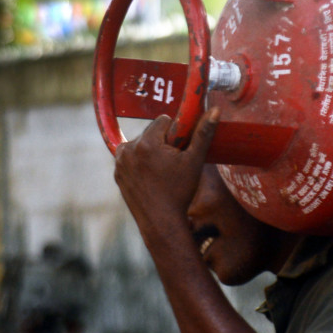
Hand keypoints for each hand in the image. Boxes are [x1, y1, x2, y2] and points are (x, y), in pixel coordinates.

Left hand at [114, 107, 219, 232]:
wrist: (161, 222)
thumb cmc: (180, 192)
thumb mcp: (195, 161)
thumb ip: (203, 133)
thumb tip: (215, 110)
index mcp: (146, 143)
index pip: (163, 121)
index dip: (176, 134)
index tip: (180, 150)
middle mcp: (128, 149)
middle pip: (151, 132)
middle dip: (163, 142)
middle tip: (173, 165)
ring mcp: (120, 162)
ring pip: (141, 144)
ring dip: (151, 151)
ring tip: (162, 173)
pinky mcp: (117, 173)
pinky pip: (132, 158)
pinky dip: (141, 163)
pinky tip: (151, 178)